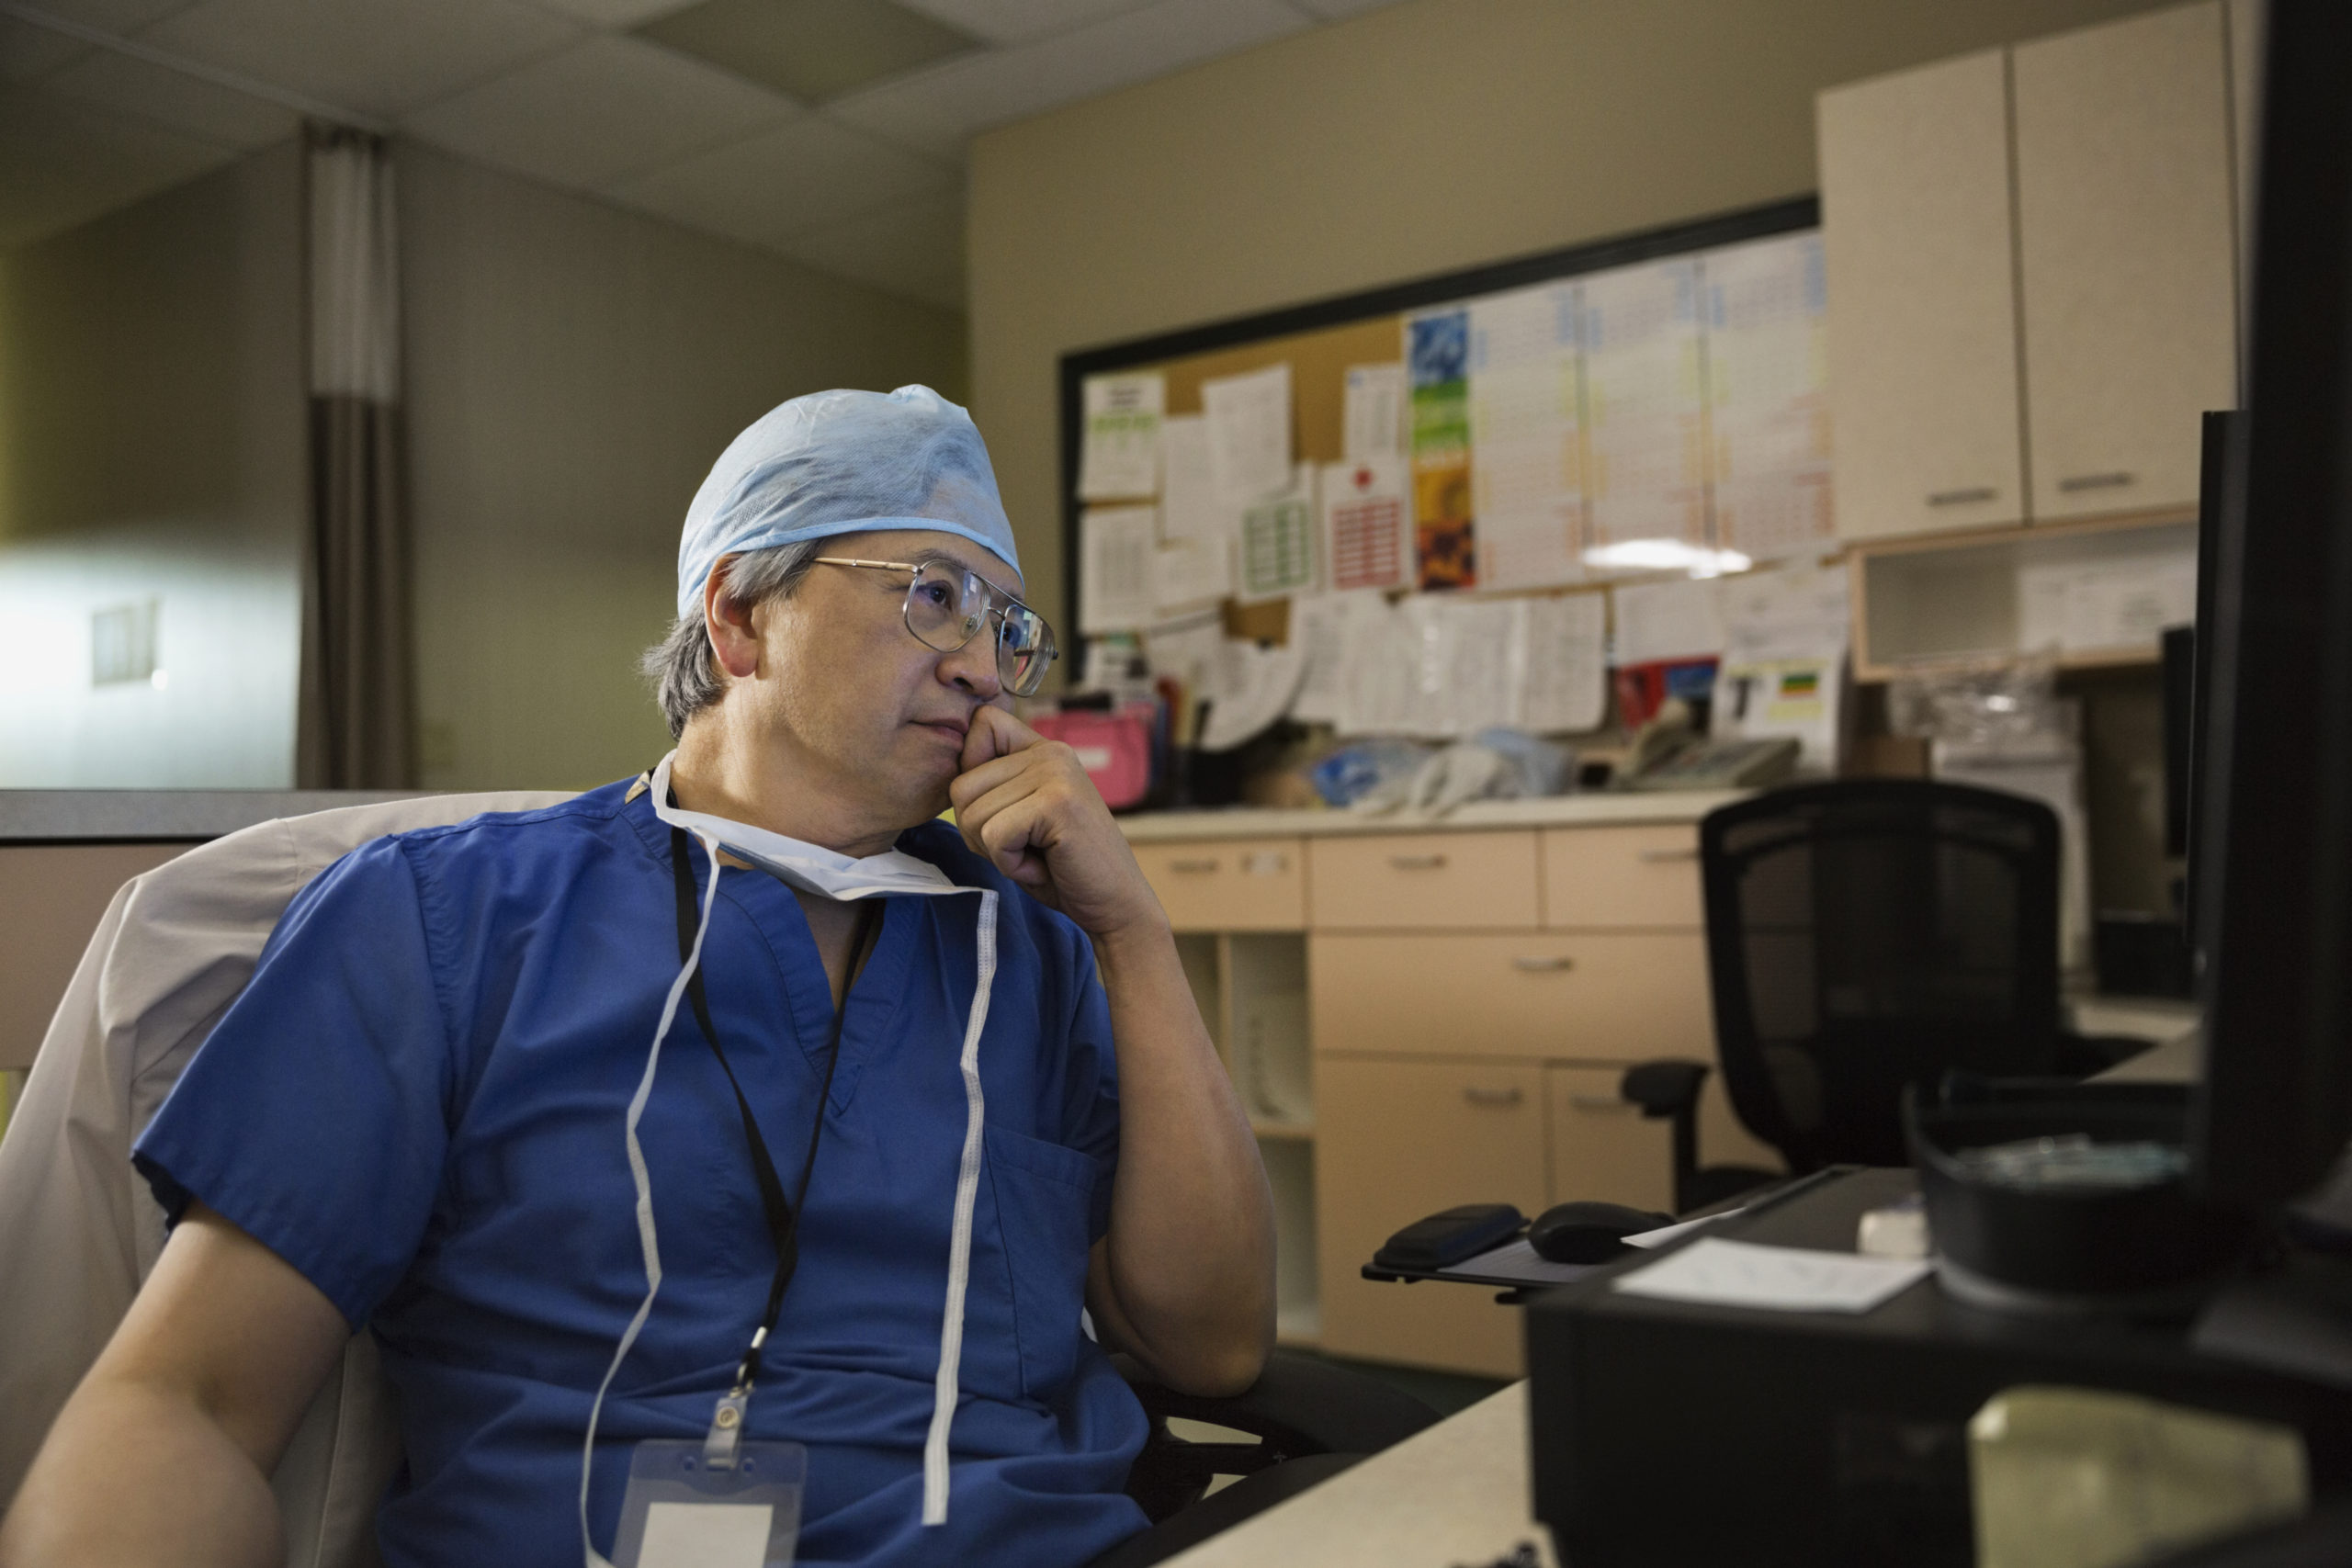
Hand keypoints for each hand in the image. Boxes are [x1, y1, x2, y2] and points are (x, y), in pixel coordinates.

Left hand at [949, 707, 1165, 940]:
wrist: (1115, 905)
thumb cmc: (1062, 868)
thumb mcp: (1021, 817)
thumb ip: (993, 790)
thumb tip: (951, 778)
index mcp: (1043, 749)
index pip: (982, 725)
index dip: (973, 777)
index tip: (1006, 812)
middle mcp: (1051, 752)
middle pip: (961, 786)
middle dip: (979, 832)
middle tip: (1025, 848)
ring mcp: (1055, 774)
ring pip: (972, 815)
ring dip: (996, 852)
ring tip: (1038, 856)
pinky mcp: (1057, 803)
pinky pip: (994, 836)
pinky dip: (1010, 864)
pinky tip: (1043, 866)